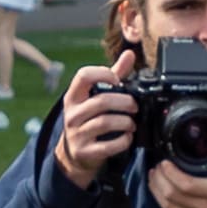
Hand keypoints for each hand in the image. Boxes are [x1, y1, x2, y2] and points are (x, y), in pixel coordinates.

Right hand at [47, 63, 135, 187]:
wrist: (74, 154)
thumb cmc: (88, 120)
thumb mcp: (95, 97)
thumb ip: (113, 76)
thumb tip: (129, 54)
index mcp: (74, 96)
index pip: (84, 76)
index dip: (103, 74)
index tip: (117, 80)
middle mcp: (72, 114)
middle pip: (101, 101)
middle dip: (124, 102)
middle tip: (134, 106)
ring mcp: (77, 134)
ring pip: (105, 123)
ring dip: (125, 122)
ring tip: (132, 122)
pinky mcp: (85, 152)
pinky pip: (108, 145)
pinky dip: (123, 141)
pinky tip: (128, 137)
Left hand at [146, 138, 206, 207]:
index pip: (184, 184)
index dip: (169, 172)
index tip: (165, 162)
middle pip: (170, 194)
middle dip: (159, 179)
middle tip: (157, 168)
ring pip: (168, 206)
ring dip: (157, 191)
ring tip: (155, 178)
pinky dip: (164, 204)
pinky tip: (163, 194)